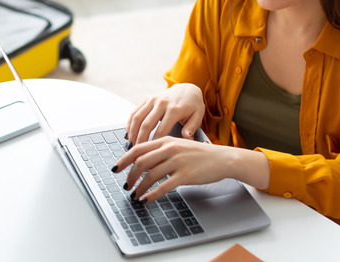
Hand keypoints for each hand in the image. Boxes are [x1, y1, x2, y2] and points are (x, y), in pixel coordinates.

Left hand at [113, 136, 233, 202]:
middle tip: (126, 185)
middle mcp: (170, 149)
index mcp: (165, 140)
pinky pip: (163, 186)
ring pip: (150, 175)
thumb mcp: (178, 147)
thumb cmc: (199, 154)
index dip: (124, 159)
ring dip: (139, 187)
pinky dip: (152, 194)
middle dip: (130, 176)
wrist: (222, 159)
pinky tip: (146, 199)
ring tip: (135, 195)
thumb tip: (142, 163)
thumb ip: (161, 152)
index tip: (117, 168)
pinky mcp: (185, 175)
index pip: (138, 148)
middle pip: (141, 162)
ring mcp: (177, 161)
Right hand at [125, 83, 204, 146]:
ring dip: (132, 133)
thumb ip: (191, 128)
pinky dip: (130, 124)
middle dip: (140, 140)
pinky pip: (135, 112)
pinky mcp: (147, 99)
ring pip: (137, 118)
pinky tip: (129, 134)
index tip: (151, 154)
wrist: (187, 88)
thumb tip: (188, 139)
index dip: (154, 143)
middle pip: (146, 125)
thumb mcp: (197, 116)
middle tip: (137, 153)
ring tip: (131, 145)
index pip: (161, 130)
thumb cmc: (193, 105)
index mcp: (174, 109)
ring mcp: (153, 100)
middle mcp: (161, 103)